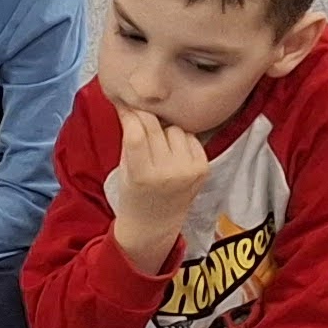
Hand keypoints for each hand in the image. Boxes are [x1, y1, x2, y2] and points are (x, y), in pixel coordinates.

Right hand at [107, 103, 215, 270]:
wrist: (155, 224)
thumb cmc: (134, 194)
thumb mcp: (124, 169)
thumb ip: (130, 138)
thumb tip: (132, 102)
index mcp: (143, 175)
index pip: (136, 132)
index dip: (129, 114)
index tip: (125, 104)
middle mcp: (169, 173)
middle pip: (155, 127)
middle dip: (144, 117)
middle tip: (138, 115)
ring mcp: (189, 171)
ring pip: (175, 129)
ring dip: (165, 130)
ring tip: (158, 145)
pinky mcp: (203, 168)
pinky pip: (190, 137)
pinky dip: (181, 140)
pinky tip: (173, 152)